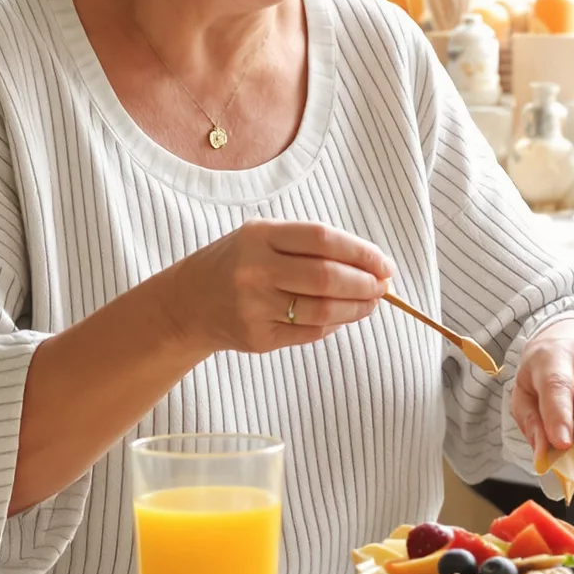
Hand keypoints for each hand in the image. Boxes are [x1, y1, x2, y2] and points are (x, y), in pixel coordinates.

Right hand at [163, 219, 392, 356]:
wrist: (188, 302)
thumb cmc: (240, 263)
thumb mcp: (264, 238)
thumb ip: (312, 246)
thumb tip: (372, 266)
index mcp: (259, 235)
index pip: (322, 239)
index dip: (361, 252)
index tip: (384, 263)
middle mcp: (254, 269)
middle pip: (326, 277)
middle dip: (365, 283)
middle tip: (383, 287)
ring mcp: (253, 306)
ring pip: (322, 310)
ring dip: (357, 308)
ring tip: (370, 303)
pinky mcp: (257, 338)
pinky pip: (309, 333)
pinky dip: (334, 325)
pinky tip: (342, 317)